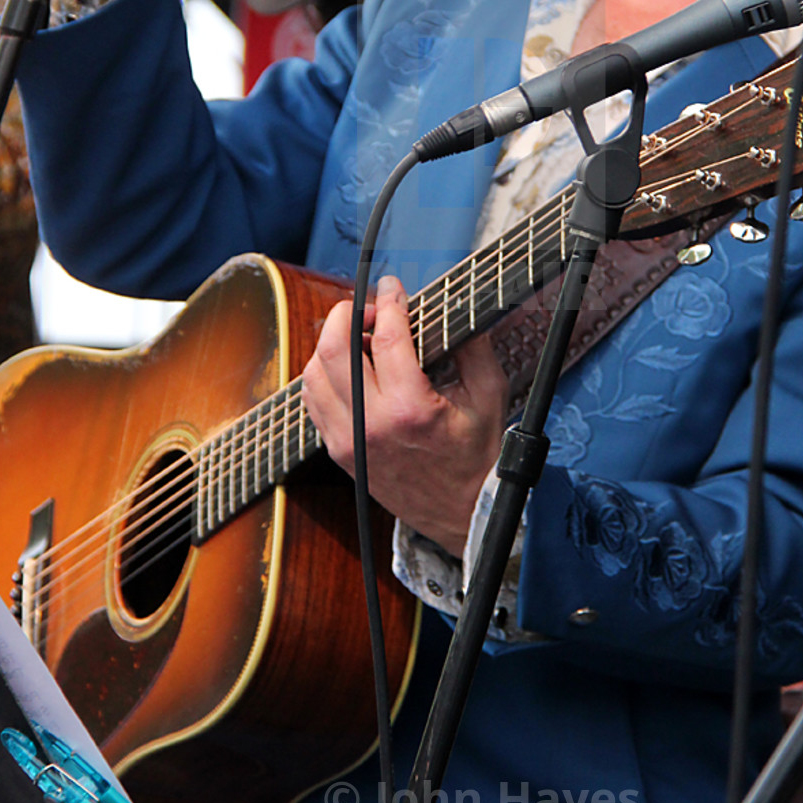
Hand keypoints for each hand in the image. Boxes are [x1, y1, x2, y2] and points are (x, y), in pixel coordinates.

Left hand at [302, 276, 509, 556]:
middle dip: (348, 315)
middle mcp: (371, 425)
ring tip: (361, 339)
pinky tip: (349, 367)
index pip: (386, 338)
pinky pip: (313, 399)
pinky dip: (324, 373)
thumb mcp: (489, 396)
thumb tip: (457, 305)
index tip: (393, 287)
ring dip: (332, 344)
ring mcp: (348, 441)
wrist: (460, 515)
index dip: (388, 303)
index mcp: (411, 410)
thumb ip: (473, 347)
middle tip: (370, 309)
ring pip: (314, 372)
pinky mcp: (339, 452)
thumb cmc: (476, 456)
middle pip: (334, 349)